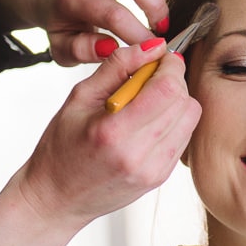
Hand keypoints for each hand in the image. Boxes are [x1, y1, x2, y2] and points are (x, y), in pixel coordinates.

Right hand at [16, 37, 199, 225]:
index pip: (166, 89)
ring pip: (189, 119)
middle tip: (151, 77)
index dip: (170, 66)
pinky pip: (183, 137)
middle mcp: (138, 155)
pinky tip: (149, 122)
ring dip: (176, 101)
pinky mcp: (159, 179)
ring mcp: (152, 171)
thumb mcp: (79, 98)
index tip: (161, 58)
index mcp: (113, 132)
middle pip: (183, 102)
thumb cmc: (61, 148)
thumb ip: (116, 67)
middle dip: (174, 80)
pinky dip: (173, 121)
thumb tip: (150, 46)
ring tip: (148, 101)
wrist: (56, 199)